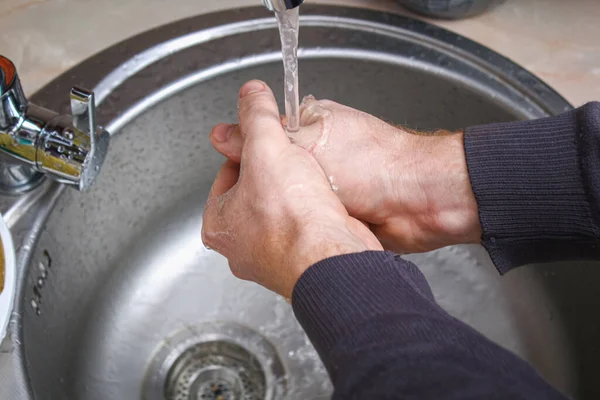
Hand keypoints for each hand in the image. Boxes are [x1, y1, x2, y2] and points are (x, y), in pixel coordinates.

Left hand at [202, 81, 381, 297]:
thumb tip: (250, 94)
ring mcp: (273, 258)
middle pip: (256, 193)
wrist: (333, 259)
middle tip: (291, 160)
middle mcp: (242, 247)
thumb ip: (256, 117)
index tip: (265, 141)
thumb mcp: (267, 148)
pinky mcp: (302, 262)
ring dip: (298, 194)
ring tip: (311, 181)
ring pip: (282, 212)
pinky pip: (305, 228)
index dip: (250, 151)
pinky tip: (326, 204)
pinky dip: (315, 214)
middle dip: (276, 173)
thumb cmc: (293, 220)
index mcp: (219, 224)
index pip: (227, 173)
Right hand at [211, 92, 481, 253]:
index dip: (242, 155)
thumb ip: (259, 138)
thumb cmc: (372, 164)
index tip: (233, 172)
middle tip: (258, 201)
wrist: (417, 204)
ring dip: (280, 212)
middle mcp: (313, 158)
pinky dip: (299, 227)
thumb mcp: (304, 142)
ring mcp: (323, 190)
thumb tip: (223, 133)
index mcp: (306, 127)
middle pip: (266, 174)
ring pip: (282, 204)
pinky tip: (297, 232)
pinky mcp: (331, 219)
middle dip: (260, 189)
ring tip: (281, 217)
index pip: (257, 138)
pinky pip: (302, 224)